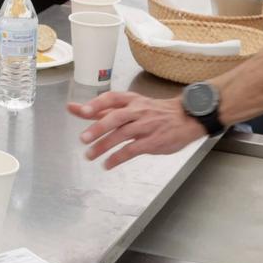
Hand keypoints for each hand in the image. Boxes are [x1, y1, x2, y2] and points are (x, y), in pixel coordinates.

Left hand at [68, 91, 206, 166]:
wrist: (186, 118)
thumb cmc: (153, 112)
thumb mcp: (131, 105)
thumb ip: (105, 109)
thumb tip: (76, 109)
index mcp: (131, 100)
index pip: (111, 98)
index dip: (96, 104)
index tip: (81, 111)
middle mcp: (138, 111)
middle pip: (116, 117)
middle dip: (98, 128)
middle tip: (82, 139)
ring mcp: (146, 126)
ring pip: (122, 135)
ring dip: (104, 146)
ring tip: (90, 155)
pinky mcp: (153, 142)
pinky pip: (133, 150)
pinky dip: (118, 158)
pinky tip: (107, 164)